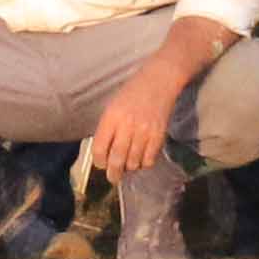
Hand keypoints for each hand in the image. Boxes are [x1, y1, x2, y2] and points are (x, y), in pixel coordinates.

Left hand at [89, 58, 186, 184]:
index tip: (101, 164)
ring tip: (128, 164)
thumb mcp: (113, 106)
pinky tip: (142, 158)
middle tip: (113, 177)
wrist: (159, 80)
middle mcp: (126, 126)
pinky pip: (149, 159)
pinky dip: (144, 164)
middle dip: (113, 174)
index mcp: (111, 117)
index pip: (99, 148)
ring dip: (129, 167)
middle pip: (116, 160)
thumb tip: (104, 153)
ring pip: (133, 163)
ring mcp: (144, 132)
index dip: (99, 161)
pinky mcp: (158, 135)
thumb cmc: (132, 92)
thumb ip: (107, 128)